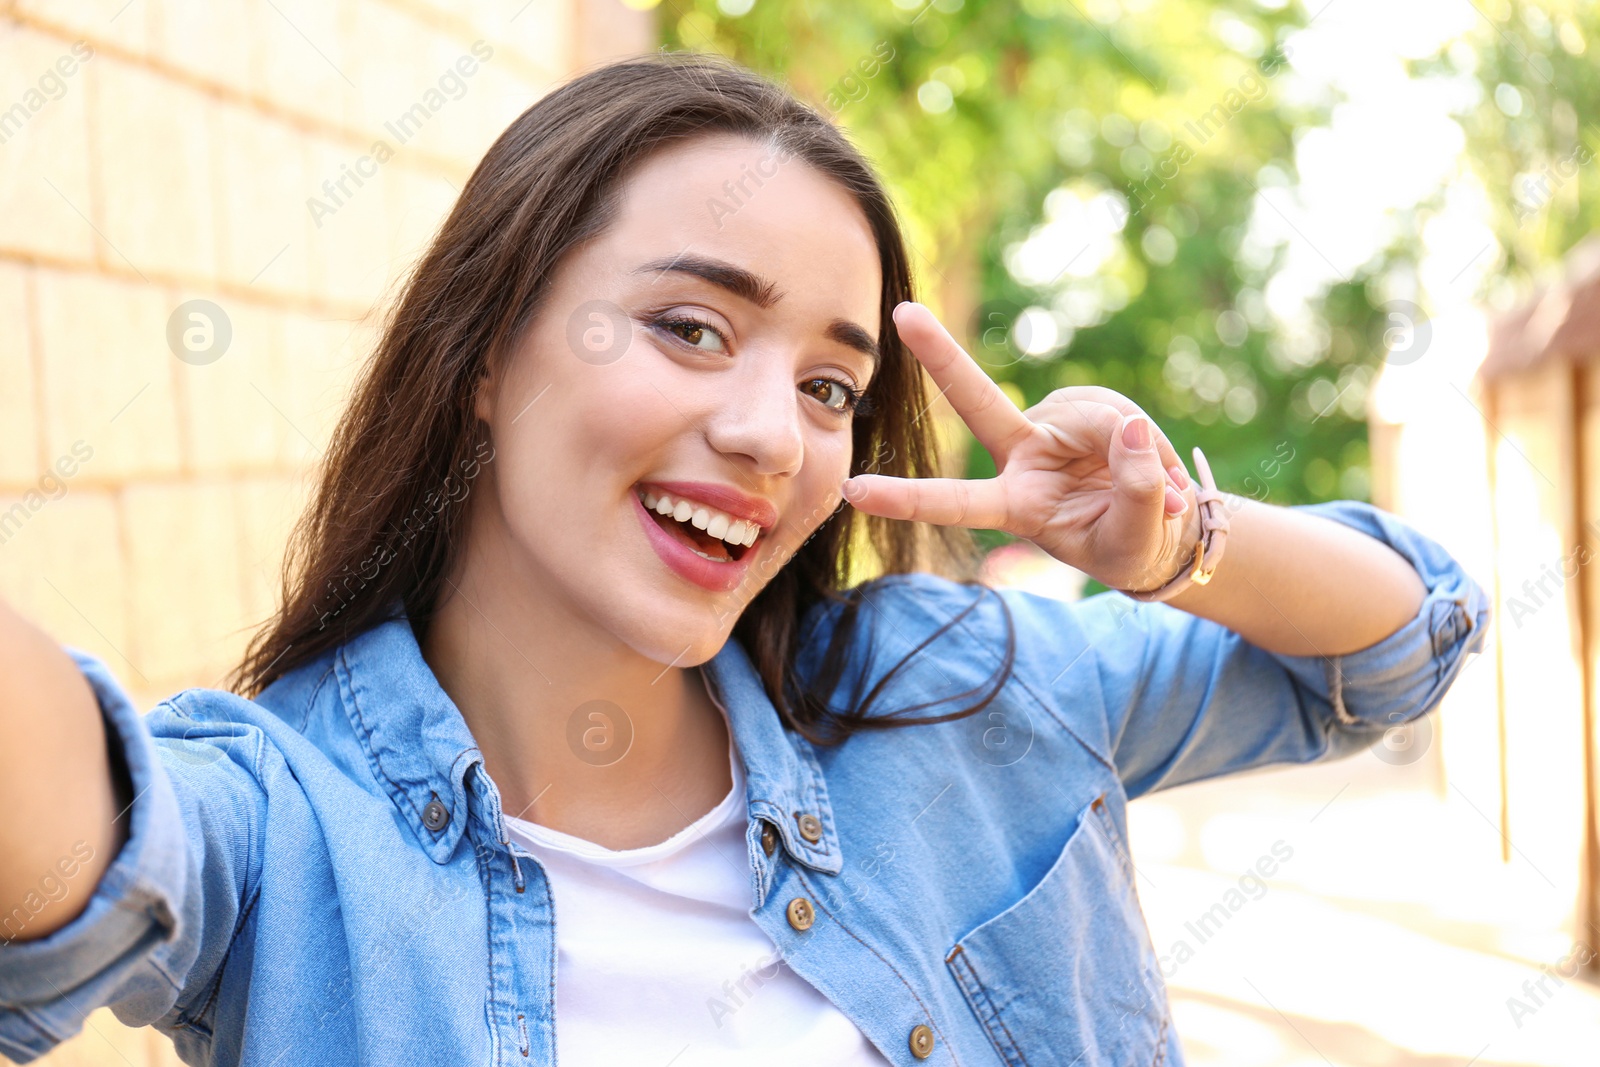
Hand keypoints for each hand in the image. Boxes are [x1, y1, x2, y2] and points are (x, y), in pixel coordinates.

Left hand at [842, 302, 1199, 592]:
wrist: (1164, 527)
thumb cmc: (1133, 545)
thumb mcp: (1135, 543)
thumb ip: (1137, 495)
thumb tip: (1129, 431)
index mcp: (1015, 505)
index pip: (954, 503)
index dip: (906, 498)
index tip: (854, 490)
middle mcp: (1023, 458)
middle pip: (978, 402)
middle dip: (941, 356)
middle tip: (902, 313)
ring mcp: (1053, 428)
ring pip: (1099, 422)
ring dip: (1141, 455)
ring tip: (1167, 497)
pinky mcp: (1090, 408)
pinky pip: (1125, 417)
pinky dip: (1150, 445)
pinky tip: (1161, 470)